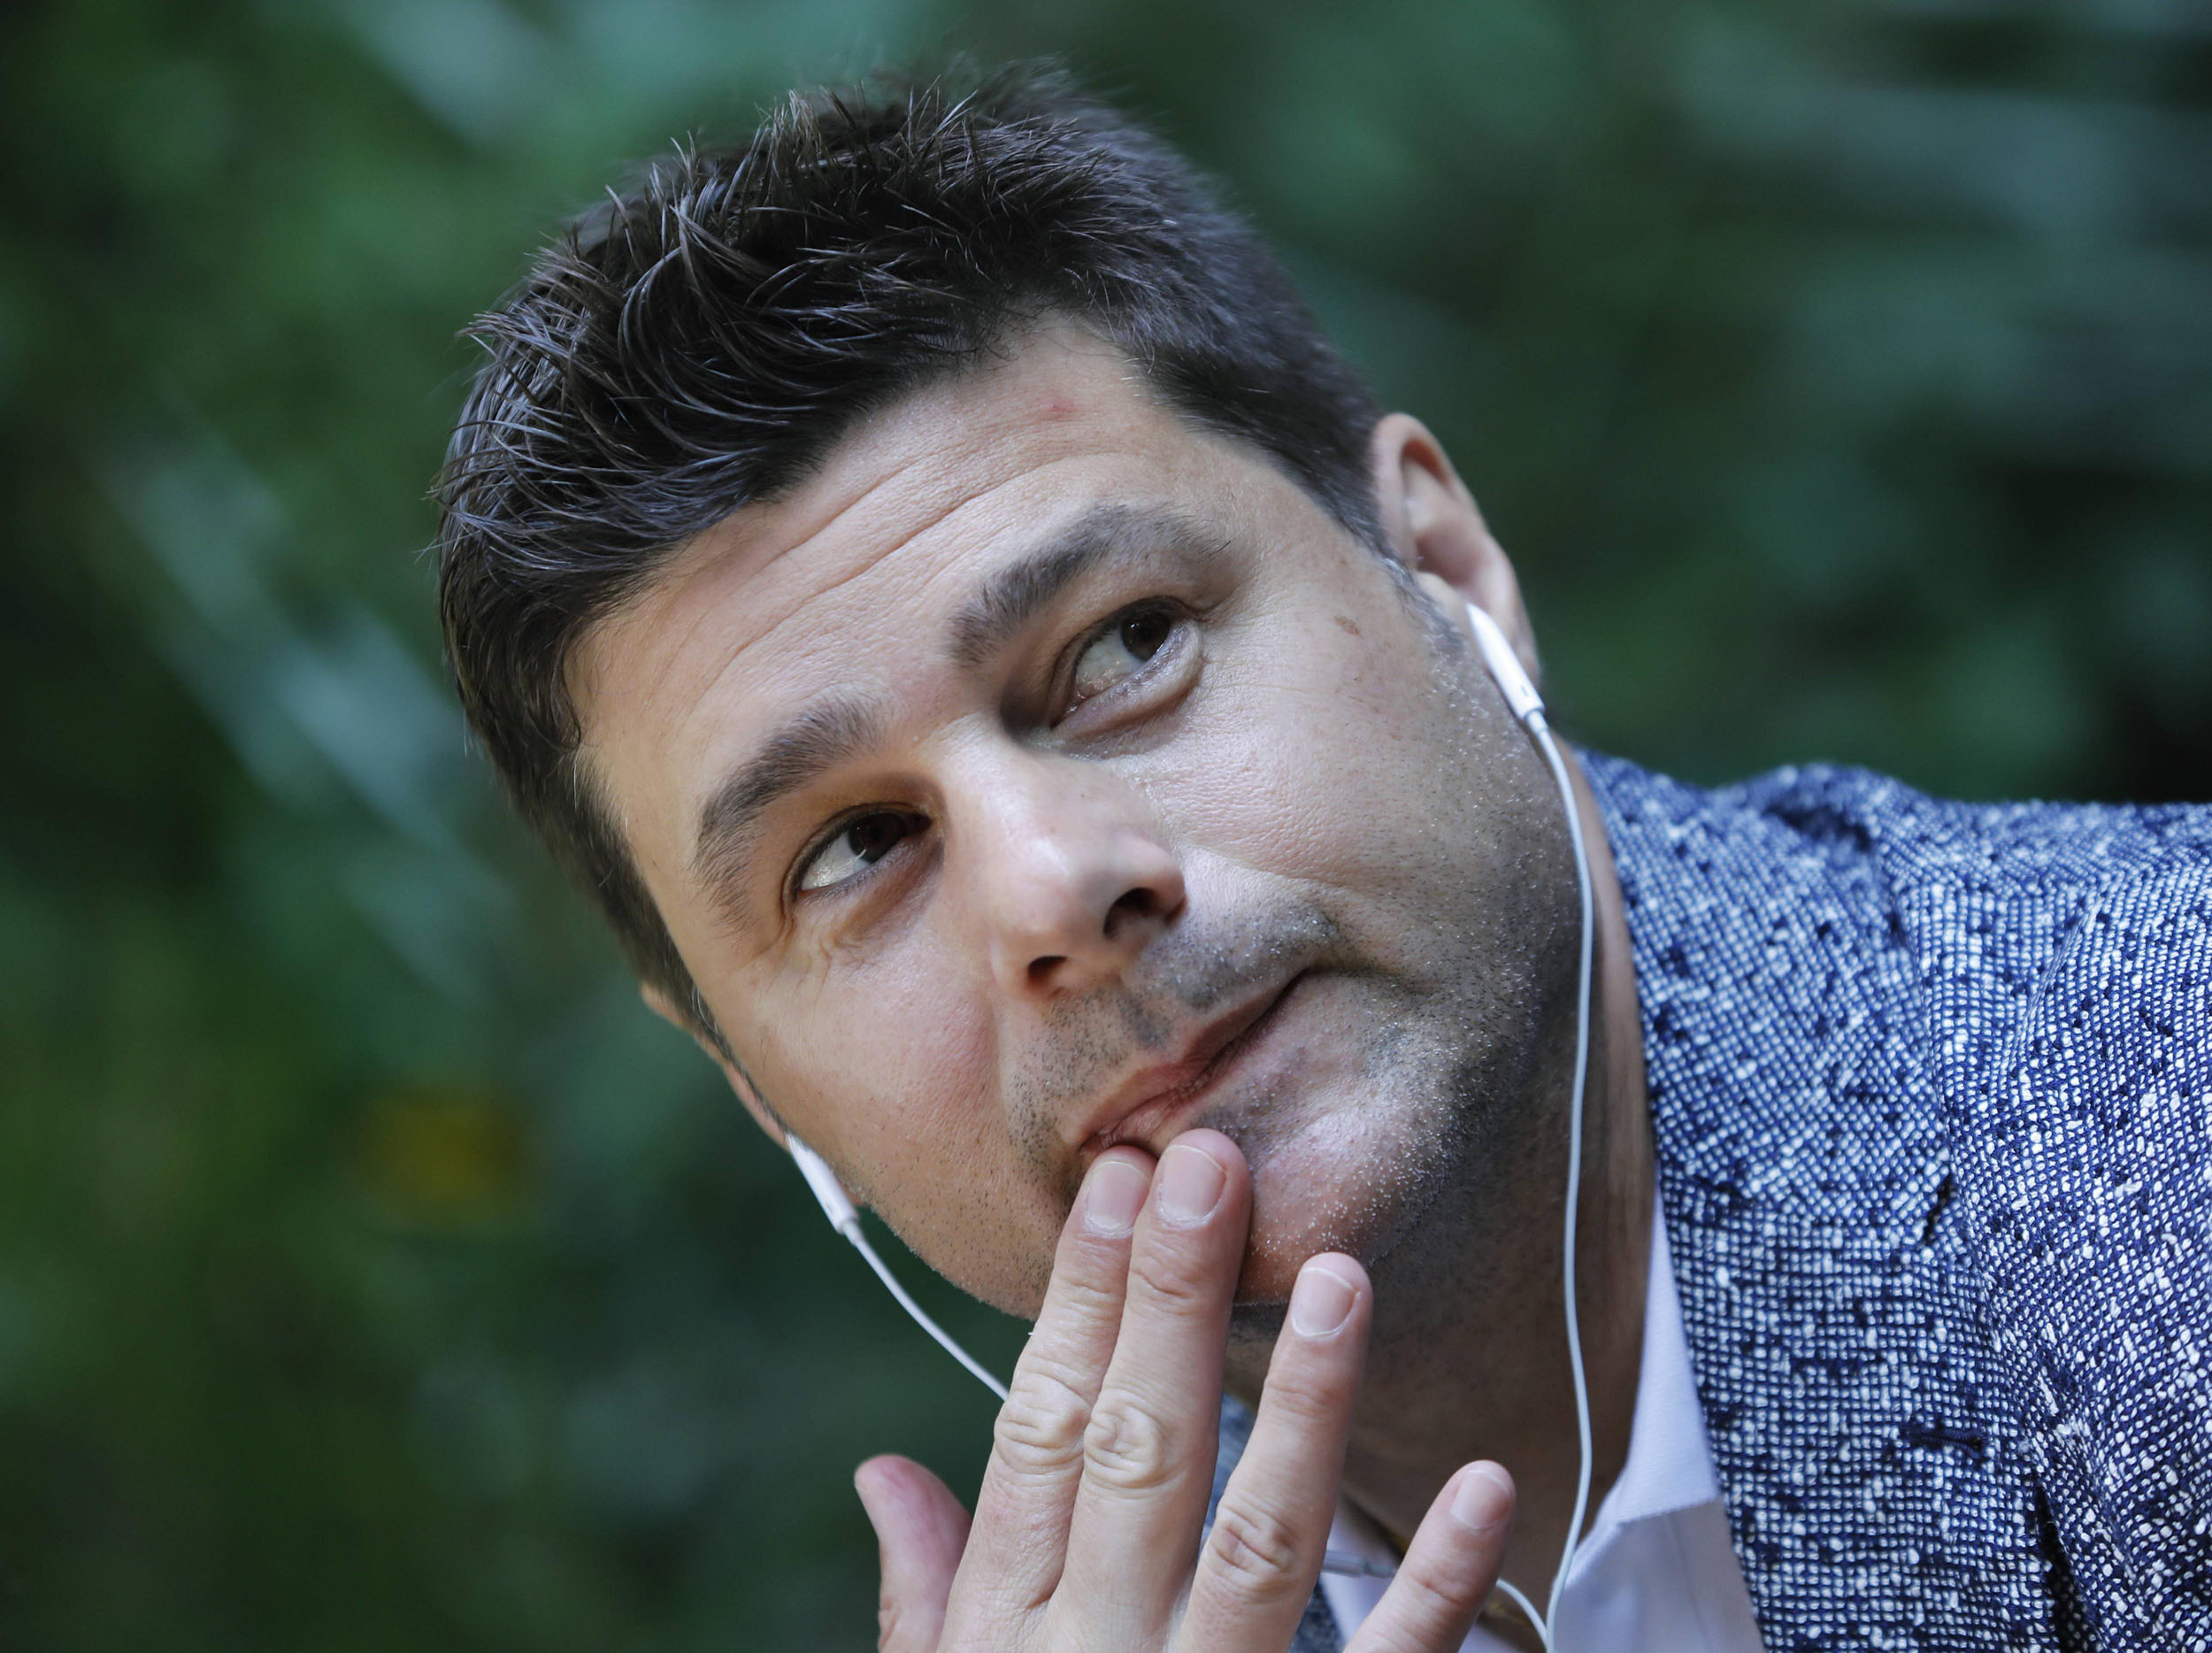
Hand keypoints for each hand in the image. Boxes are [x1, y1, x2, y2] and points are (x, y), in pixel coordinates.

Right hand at [854, 1129, 1515, 1651]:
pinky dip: (1439, 1588)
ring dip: (1302, 1409)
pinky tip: (1484, 1482)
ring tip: (1339, 1274)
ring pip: (1262, 1546)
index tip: (1117, 1184)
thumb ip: (925, 1599)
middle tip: (1211, 1163)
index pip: (1040, 1435)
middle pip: (1140, 1457)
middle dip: (1172, 1305)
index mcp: (1009, 1633)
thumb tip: (884, 1469)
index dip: (1077, 1304)